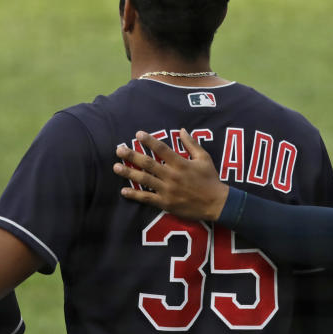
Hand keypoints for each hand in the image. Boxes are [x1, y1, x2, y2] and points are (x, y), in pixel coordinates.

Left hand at [114, 129, 228, 221]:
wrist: (216, 203)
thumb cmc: (210, 179)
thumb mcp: (204, 158)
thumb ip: (192, 144)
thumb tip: (182, 130)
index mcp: (181, 164)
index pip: (162, 149)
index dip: (149, 141)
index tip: (138, 134)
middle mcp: (172, 176)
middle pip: (148, 163)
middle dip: (132, 156)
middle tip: (119, 149)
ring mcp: (168, 190)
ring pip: (144, 180)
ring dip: (129, 173)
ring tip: (116, 167)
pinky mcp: (166, 203)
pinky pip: (147, 198)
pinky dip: (135, 195)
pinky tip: (124, 191)